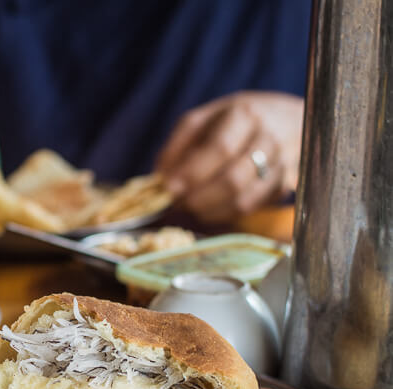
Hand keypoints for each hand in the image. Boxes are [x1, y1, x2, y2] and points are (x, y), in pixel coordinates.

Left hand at [156, 91, 303, 223]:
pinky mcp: (283, 187)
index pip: (220, 148)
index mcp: (244, 115)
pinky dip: (224, 214)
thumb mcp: (202, 121)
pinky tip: (209, 208)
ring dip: (210, 209)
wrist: (286, 121)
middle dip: (200, 197)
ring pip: (244, 199)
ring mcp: (280, 165)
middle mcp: (267, 139)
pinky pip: (251, 208)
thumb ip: (177, 146)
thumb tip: (161, 178)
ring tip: (191, 206)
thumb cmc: (232, 121)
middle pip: (234, 178)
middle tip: (179, 202)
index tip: (170, 188)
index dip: (193, 172)